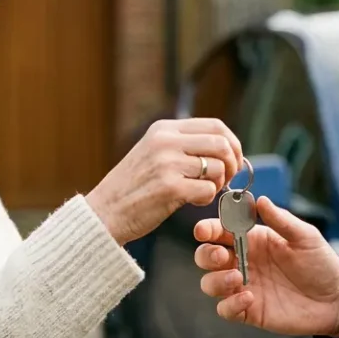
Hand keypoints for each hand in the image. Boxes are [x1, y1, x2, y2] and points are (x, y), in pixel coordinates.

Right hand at [87, 118, 242, 244]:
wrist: (105, 212)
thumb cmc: (132, 187)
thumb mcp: (153, 152)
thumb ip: (183, 145)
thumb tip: (224, 148)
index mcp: (164, 129)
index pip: (215, 125)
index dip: (232, 143)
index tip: (233, 160)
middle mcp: (166, 142)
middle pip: (222, 144)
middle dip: (232, 164)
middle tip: (225, 179)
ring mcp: (167, 163)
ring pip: (217, 168)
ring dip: (217, 184)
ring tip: (201, 192)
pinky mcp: (170, 188)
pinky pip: (208, 190)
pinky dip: (206, 198)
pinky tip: (191, 201)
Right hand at [194, 196, 338, 337]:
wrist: (336, 300)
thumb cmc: (321, 264)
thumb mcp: (305, 237)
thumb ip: (281, 220)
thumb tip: (260, 199)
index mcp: (253, 240)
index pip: (220, 231)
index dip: (208, 229)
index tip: (204, 231)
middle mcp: (243, 262)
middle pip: (206, 256)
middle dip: (206, 255)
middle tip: (221, 256)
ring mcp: (244, 287)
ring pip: (209, 283)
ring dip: (216, 280)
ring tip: (238, 278)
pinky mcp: (249, 311)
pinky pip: (225, 309)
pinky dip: (229, 305)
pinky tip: (249, 298)